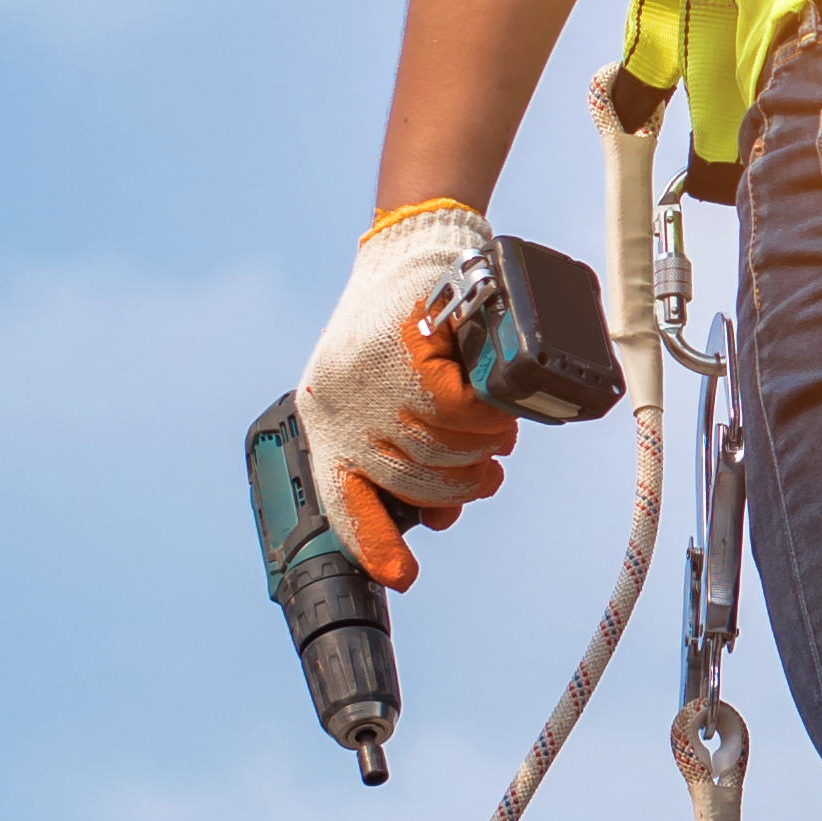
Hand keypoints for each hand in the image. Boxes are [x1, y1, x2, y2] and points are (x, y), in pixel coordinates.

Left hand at [298, 205, 522, 586]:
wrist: (416, 244)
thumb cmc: (408, 323)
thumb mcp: (387, 389)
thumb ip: (404, 448)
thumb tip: (435, 518)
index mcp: (324, 420)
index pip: (343, 499)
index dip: (374, 543)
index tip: (404, 576)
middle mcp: (337, 406)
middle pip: (412, 481)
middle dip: (460, 485)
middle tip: (488, 471)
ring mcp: (370, 382)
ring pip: (443, 448)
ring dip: (483, 447)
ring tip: (497, 432)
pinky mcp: (407, 354)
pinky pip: (462, 412)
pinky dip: (488, 415)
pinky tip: (496, 406)